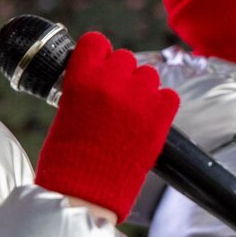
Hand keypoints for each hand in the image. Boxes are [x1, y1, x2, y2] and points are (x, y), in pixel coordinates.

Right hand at [36, 32, 179, 221]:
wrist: (85, 194)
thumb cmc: (67, 160)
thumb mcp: (66, 113)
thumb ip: (85, 90)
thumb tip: (99, 81)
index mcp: (81, 77)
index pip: (95, 42)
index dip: (98, 54)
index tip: (98, 65)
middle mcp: (111, 81)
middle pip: (125, 58)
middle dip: (121, 76)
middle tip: (115, 101)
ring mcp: (139, 97)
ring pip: (149, 75)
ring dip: (142, 90)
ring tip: (131, 116)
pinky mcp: (160, 116)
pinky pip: (169, 96)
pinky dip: (162, 107)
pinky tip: (149, 122)